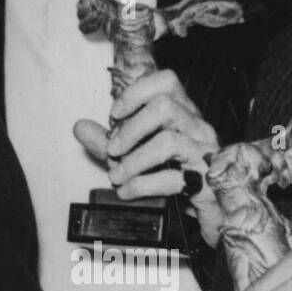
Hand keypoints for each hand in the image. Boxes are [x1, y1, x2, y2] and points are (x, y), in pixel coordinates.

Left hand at [74, 69, 222, 239]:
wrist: (212, 209)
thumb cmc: (174, 174)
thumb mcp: (135, 153)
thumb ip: (108, 140)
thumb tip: (79, 127)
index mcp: (184, 112)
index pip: (166, 81)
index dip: (136, 93)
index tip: (114, 115)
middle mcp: (198, 126)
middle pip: (164, 106)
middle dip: (130, 130)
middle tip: (112, 151)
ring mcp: (206, 152)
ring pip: (168, 141)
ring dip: (133, 161)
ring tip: (116, 175)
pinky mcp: (208, 181)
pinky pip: (172, 178)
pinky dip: (141, 185)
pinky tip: (127, 191)